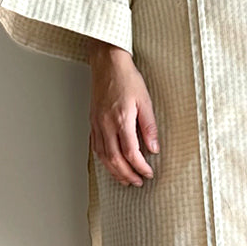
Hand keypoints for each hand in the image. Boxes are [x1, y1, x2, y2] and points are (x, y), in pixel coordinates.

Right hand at [88, 39, 159, 185]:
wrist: (107, 63)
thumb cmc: (127, 78)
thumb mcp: (145, 101)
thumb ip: (149, 126)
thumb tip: (153, 148)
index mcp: (121, 119)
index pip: (131, 152)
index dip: (140, 166)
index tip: (148, 172)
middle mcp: (106, 124)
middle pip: (115, 159)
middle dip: (127, 174)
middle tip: (138, 182)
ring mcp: (97, 124)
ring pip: (103, 156)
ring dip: (114, 171)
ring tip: (125, 179)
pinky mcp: (93, 122)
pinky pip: (96, 147)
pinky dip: (104, 160)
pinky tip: (110, 164)